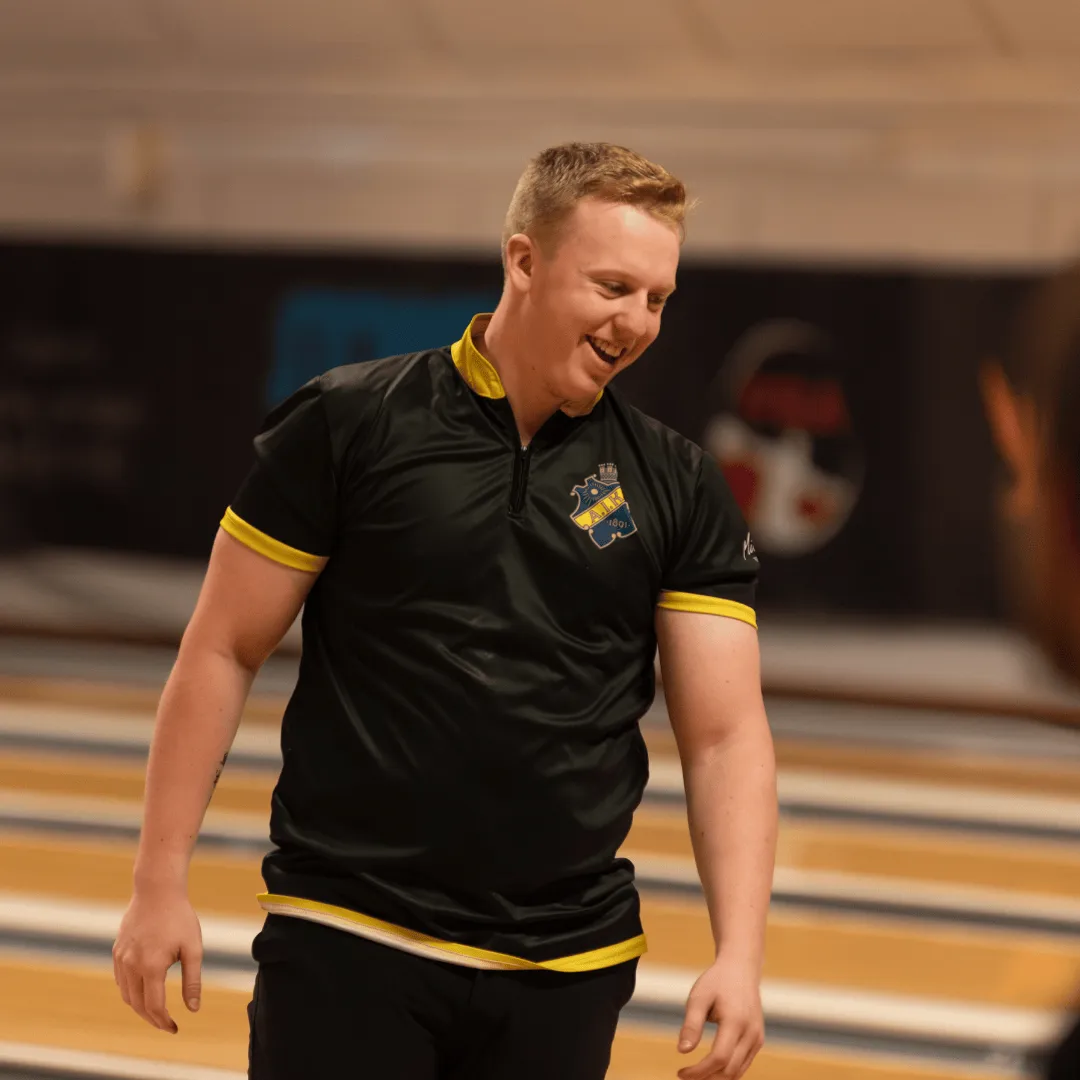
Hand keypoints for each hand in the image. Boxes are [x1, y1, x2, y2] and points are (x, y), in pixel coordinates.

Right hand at [113, 885, 202, 1032]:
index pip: (154, 1006)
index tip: (174, 1028)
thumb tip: (193, 1008)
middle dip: (152, 1019)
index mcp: (151, 966)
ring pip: (126, 994)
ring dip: (139, 1007)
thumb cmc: (179, 917)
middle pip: (137, 1005)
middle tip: (166, 1024)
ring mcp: (120, 958)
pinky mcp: (116, 950)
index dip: (163, 1021)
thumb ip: (192, 980)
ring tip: (156, 1011)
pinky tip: (144, 990)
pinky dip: (130, 991)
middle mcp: (131, 965)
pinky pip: (120, 980)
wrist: (157, 890)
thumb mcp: (193, 948)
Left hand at [676, 954, 763, 1078]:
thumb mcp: (699, 997)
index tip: (680, 1072)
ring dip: (716, 1078)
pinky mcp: (758, 1039)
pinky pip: (743, 1064)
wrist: (741, 968)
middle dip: (706, 1078)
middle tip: (684, 1076)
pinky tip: (710, 1069)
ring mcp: (757, 1038)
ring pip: (738, 1072)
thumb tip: (682, 1051)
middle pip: (729, 1070)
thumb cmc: (716, 981)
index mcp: (736, 1021)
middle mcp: (751, 1033)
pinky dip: (727, 1071)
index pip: (719, 1058)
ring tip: (695, 1075)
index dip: (699, 1071)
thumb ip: (691, 1024)